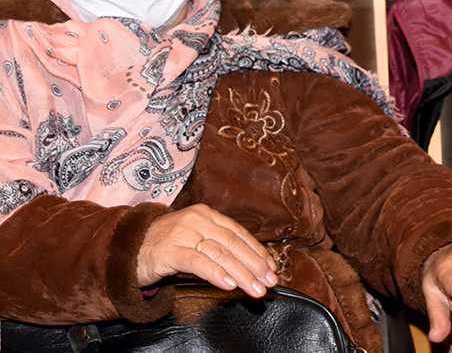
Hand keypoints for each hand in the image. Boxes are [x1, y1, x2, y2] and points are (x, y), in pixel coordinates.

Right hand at [136, 204, 277, 297]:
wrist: (127, 248)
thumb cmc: (166, 246)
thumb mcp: (195, 239)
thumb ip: (218, 246)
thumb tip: (249, 263)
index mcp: (207, 215)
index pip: (239, 234)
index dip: (258, 252)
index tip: (272, 268)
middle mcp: (198, 220)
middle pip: (233, 244)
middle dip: (255, 265)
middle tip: (269, 282)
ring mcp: (183, 234)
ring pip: (220, 254)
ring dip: (242, 274)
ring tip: (254, 288)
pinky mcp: (169, 251)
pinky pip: (197, 262)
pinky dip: (216, 273)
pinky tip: (229, 284)